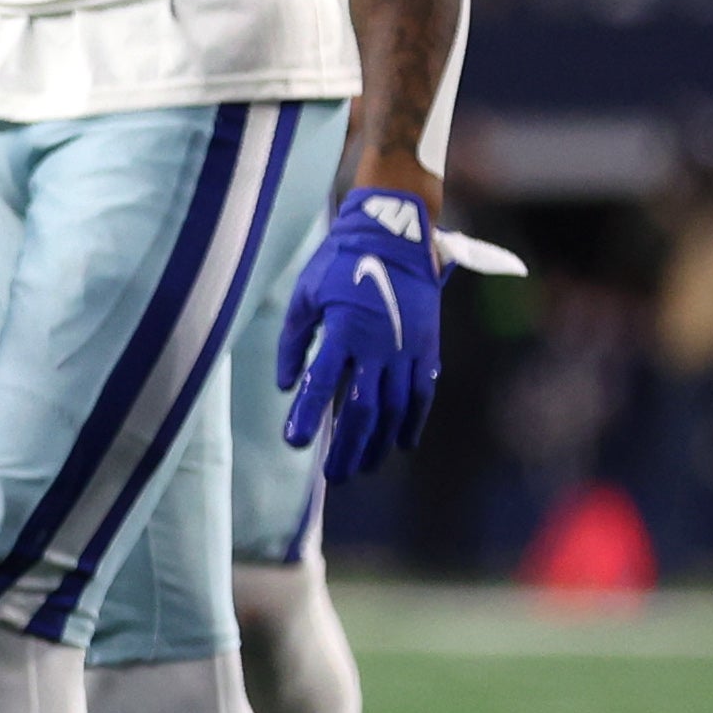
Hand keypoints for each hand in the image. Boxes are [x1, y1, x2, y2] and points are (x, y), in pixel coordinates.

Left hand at [277, 186, 446, 480]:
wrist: (395, 237)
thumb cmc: (340, 263)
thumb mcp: (305, 295)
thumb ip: (293, 341)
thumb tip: (285, 384)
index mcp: (343, 330)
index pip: (322, 384)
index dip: (308, 416)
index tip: (295, 443)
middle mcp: (378, 345)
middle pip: (362, 409)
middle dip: (346, 446)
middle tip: (332, 475)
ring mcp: (407, 349)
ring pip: (394, 409)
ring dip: (377, 443)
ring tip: (361, 468)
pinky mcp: (428, 349)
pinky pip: (422, 394)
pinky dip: (412, 422)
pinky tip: (400, 445)